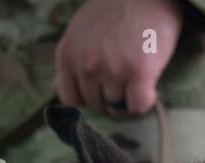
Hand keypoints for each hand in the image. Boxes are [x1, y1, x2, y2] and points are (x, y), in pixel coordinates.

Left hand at [54, 0, 183, 115]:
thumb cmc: (114, 13)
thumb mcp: (80, 32)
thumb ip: (69, 62)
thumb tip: (55, 89)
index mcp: (67, 54)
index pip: (71, 99)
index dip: (89, 97)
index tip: (102, 87)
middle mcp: (86, 64)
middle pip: (97, 105)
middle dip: (110, 97)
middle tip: (124, 76)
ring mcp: (112, 69)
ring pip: (118, 108)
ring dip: (129, 99)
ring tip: (136, 76)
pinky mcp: (139, 73)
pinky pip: (139, 106)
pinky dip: (145, 101)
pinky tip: (149, 86)